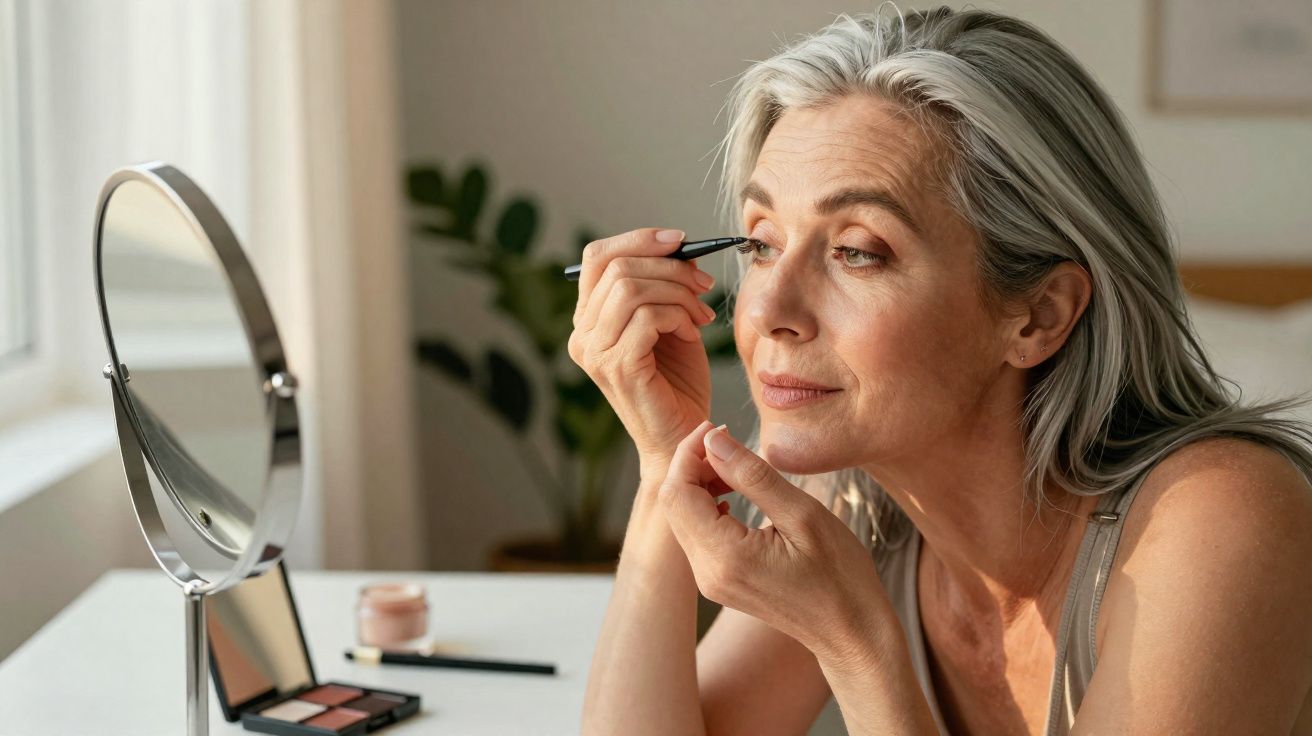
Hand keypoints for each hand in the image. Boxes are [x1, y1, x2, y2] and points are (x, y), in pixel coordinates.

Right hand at [567, 228, 717, 465]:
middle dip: (671, 268)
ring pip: (632, 288)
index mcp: (589, 318)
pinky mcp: (617, 367)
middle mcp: (583, 334)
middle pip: (618, 267)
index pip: (598, 257)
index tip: (681, 240)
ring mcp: (595, 352)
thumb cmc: (678, 383)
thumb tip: (678, 247)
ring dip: (678, 293)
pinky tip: (693, 333)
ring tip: (700, 315)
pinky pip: (647, 317)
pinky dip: (679, 316)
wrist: (684, 438)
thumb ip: (664, 285)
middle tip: (704, 285)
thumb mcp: (671, 321)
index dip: (639, 240)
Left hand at [657, 421, 894, 665]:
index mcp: (725, 557)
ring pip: (682, 517)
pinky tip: (735, 491)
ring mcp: (710, 581)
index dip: (688, 452)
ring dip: (699, 482)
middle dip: (691, 463)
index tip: (718, 426)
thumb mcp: (803, 514)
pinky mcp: (718, 582)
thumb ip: (752, 475)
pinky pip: (697, 533)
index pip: (678, 492)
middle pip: (672, 503)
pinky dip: (707, 504)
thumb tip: (713, 440)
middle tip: (727, 438)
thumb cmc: (841, 575)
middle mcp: (707, 573)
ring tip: (735, 463)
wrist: (852, 633)